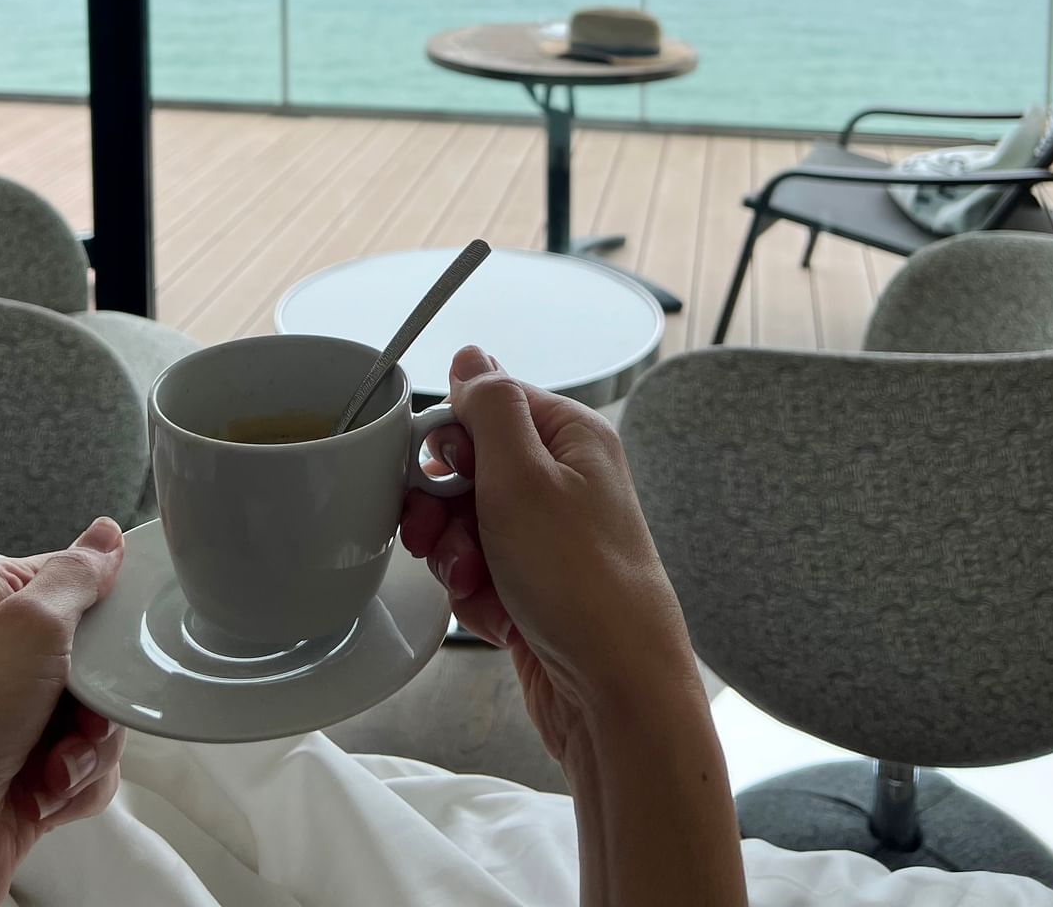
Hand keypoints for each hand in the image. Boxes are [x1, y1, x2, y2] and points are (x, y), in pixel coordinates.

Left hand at [0, 517, 127, 906]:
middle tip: (83, 711)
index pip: (70, 578)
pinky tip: (45, 795)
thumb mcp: (28, 624)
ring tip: (54, 766)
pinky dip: (77, 784)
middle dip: (102, 693)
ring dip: (90, 746)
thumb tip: (104, 534)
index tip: (115, 632)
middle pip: (95, 654)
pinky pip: (88, 767)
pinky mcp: (26, 775)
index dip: (102, 606)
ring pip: (99, 715)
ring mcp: (13, 720)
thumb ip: (77, 574)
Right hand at [400, 347, 691, 762]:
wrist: (617, 695)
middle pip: (472, 468)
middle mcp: (566, 482)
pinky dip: (475, 596)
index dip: (451, 439)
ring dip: (456, 556)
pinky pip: (480, 575)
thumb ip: (489, 407)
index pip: (489, 406)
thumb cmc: (580, 583)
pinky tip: (495, 618)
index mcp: (571, 438)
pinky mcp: (537, 589)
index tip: (435, 472)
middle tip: (441, 537)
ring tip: (474, 584)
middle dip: (444, 507)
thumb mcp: (522, 475)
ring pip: (468, 526)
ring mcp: (552, 539)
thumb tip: (472, 357)